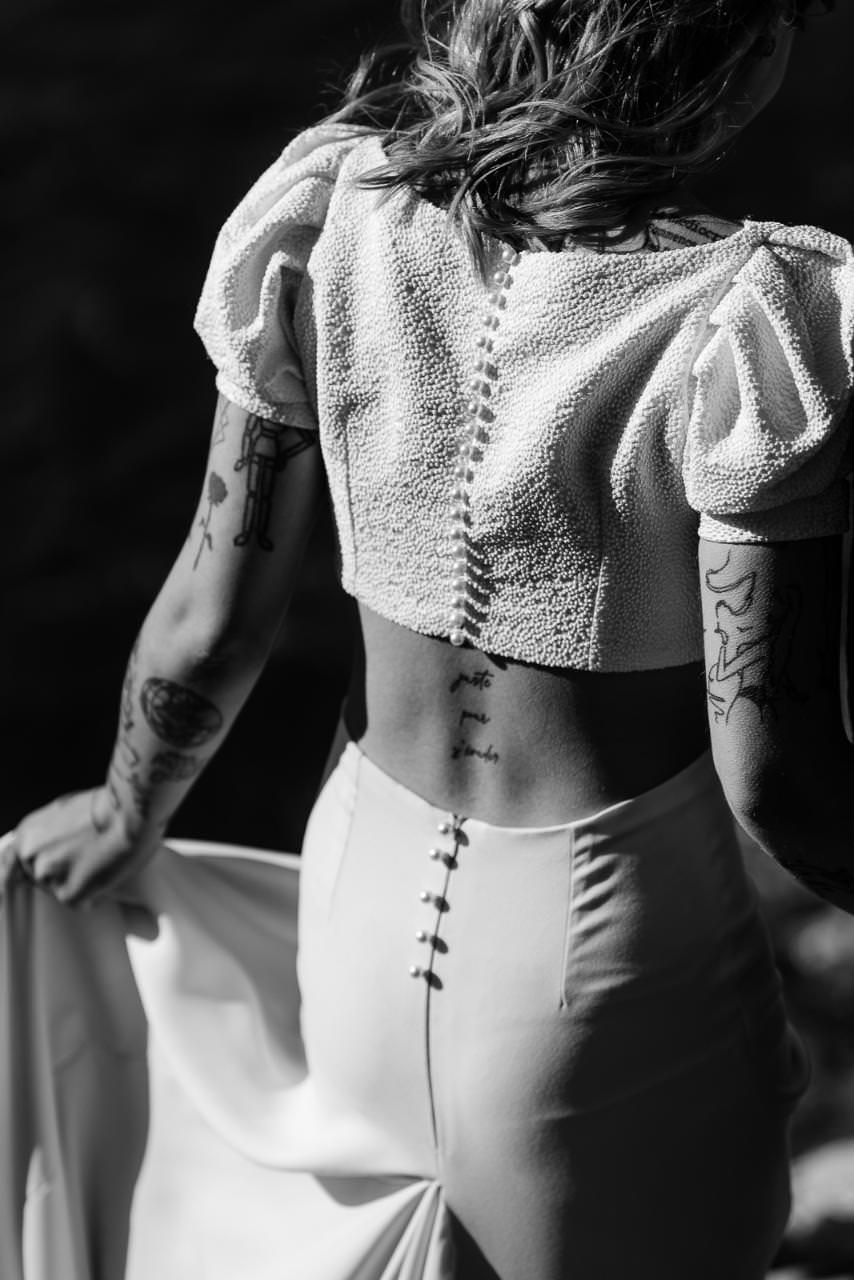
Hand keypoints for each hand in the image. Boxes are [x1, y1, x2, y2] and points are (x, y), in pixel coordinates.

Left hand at [3, 788, 163, 906]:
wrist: (128, 812)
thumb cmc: (106, 806)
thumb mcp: (65, 810)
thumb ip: (48, 832)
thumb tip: (52, 846)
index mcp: (27, 834)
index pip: (8, 863)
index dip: (14, 875)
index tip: (11, 886)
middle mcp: (30, 857)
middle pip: (41, 878)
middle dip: (61, 873)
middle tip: (88, 856)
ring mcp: (47, 877)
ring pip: (62, 890)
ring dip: (80, 883)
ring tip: (101, 860)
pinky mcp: (68, 895)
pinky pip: (82, 902)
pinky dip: (96, 894)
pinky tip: (108, 871)